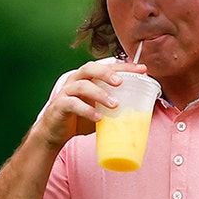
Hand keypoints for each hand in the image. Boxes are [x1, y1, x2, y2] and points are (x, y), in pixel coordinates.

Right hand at [30, 60, 146, 147]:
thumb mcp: (101, 109)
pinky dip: (86, 110)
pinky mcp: (59, 105)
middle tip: (121, 82)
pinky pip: (72, 104)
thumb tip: (141, 108)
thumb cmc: (81, 117)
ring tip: (115, 105)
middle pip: (90, 68)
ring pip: (82, 85)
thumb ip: (115, 104)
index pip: (107, 66)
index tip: (142, 69)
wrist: (56, 132)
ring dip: (100, 94)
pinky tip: (98, 117)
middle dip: (107, 73)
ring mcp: (66, 92)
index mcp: (88, 78)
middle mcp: (76, 80)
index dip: (124, 66)